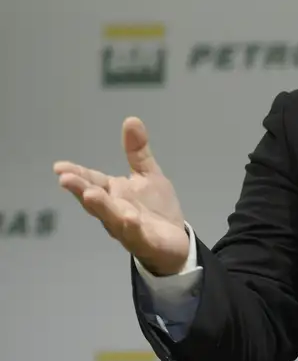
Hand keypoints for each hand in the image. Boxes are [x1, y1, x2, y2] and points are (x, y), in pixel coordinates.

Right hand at [53, 117, 189, 275]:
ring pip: (111, 218)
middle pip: (95, 200)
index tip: (59, 167)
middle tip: (65, 179)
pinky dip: (131, 227)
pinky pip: (135, 235)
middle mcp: (115, 210)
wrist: (174, 240)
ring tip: (91, 195)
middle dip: (80, 189)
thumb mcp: (148, 175)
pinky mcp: (144, 241)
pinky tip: (129, 218)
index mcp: (114, 193)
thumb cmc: (155, 208)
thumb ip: (137, 151)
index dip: (77, 174)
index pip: (92, 181)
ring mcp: (127, 227)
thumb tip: (131, 119)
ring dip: (101, 207)